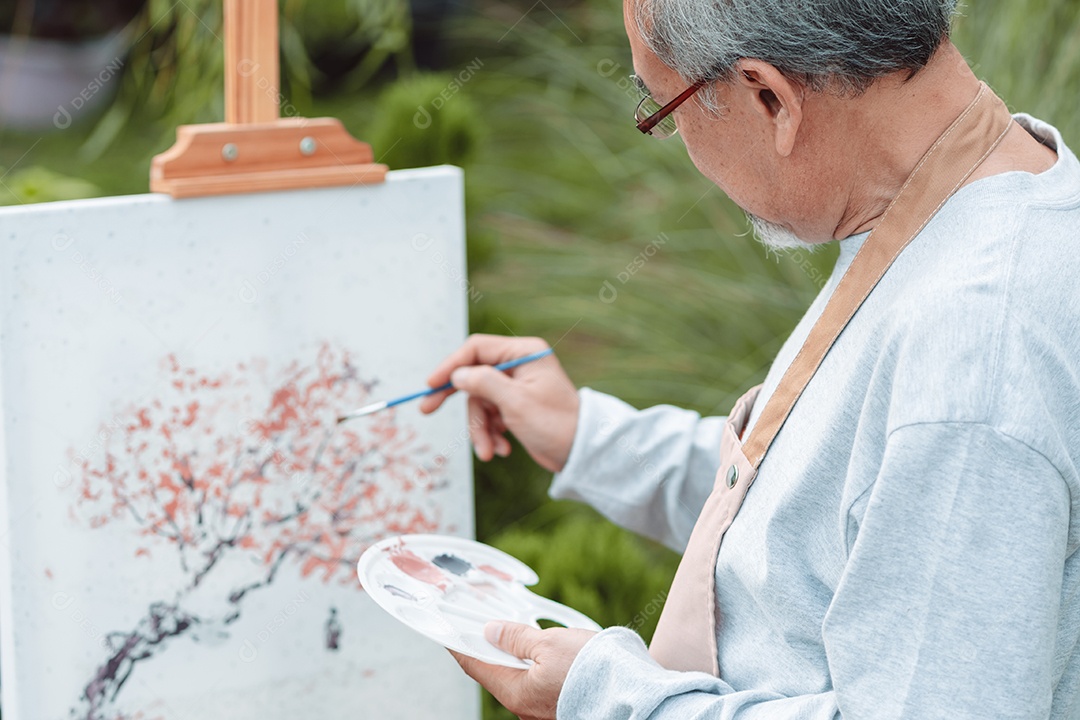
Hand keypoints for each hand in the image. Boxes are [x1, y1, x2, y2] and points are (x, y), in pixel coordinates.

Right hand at [420, 335, 579, 471]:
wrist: (580, 454)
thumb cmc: (555, 424)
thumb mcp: (515, 403)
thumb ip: (484, 383)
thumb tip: (458, 375)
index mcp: (524, 352)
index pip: (477, 349)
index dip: (451, 366)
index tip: (431, 385)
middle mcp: (519, 364)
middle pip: (473, 375)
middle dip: (456, 399)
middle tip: (426, 409)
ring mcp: (516, 386)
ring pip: (479, 402)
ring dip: (480, 429)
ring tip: (489, 452)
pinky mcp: (515, 406)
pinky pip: (490, 415)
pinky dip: (491, 434)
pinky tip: (502, 450)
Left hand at [450, 621, 596, 719]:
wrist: (630, 692)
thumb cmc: (591, 669)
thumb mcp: (548, 643)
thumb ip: (516, 638)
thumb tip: (492, 632)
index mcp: (516, 693)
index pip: (476, 666)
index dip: (461, 646)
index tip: (450, 632)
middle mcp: (525, 707)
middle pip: (497, 673)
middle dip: (489, 649)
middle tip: (484, 626)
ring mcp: (542, 710)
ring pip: (519, 678)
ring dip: (512, 656)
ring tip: (513, 633)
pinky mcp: (560, 706)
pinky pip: (537, 683)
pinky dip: (532, 665)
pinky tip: (539, 650)